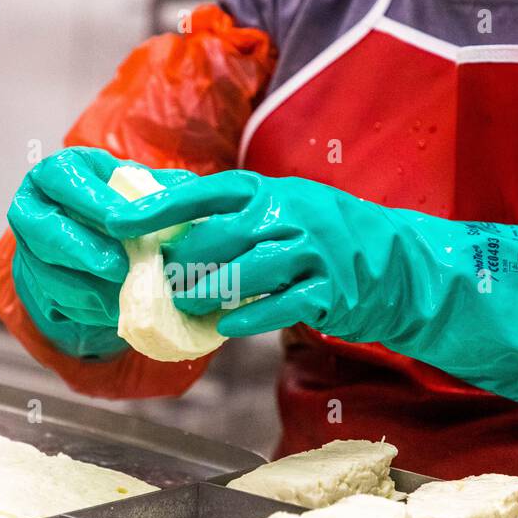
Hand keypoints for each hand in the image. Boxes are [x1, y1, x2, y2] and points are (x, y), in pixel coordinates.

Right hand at [7, 146, 190, 357]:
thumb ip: (159, 186)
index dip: (95, 204)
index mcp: (56, 172)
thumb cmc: (115, 201)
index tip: (124, 223)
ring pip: (47, 272)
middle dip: (83, 251)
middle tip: (118, 267)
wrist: (88, 230)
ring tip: (122, 296)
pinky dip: (85, 308)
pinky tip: (114, 311)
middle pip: (47, 231)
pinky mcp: (31, 282)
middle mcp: (31, 207)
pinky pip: (53, 300)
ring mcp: (26, 248)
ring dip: (87, 288)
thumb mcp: (134, 184)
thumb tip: (192, 194)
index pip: (66, 182)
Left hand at [106, 170, 411, 341]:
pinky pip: (283, 304)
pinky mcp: (331, 291)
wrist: (399, 264)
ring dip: (210, 291)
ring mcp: (314, 252)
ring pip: (250, 271)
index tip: (118, 221)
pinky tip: (227, 327)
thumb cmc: (325, 237)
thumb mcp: (283, 209)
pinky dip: (251, 316)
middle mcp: (292, 214)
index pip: (206, 192)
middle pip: (223, 235)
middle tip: (156, 280)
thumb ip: (232, 212)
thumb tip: (165, 209)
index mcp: (271, 191)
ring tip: (183, 305)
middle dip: (183, 261)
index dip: (161, 206)